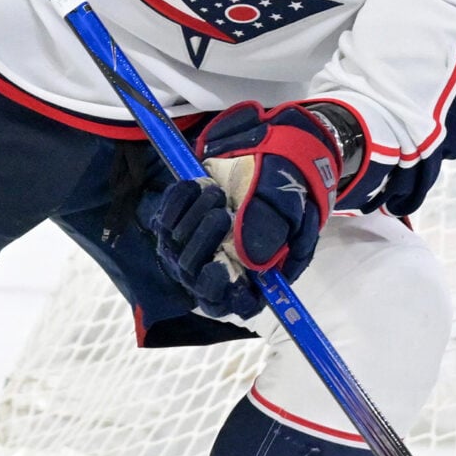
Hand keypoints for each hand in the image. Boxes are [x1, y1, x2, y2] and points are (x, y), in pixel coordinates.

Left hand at [145, 103, 356, 320]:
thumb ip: (273, 232)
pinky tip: (197, 184)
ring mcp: (194, 247)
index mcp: (257, 272)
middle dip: (205, 243)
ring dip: (194, 219)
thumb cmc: (285, 187)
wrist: (266, 151)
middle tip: (223, 214)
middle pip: (199, 278)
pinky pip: (165, 220)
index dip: (231, 297)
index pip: (241, 303)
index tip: (222, 270)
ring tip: (217, 192)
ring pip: (178, 250)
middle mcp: (222, 265)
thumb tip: (252, 257)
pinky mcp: (176, 223)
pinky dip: (178, 201)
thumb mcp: (290, 206)